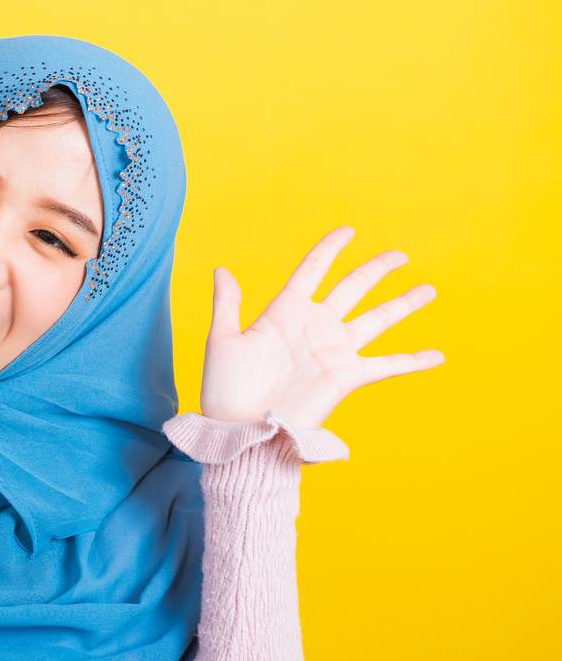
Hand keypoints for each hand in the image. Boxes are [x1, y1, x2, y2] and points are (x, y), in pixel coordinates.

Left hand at [199, 225, 444, 428]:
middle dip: (377, 270)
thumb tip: (221, 269)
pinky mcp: (346, 377)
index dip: (329, 249)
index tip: (348, 231)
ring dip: (404, 304)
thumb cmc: (225, 389)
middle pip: (353, 287)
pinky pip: (387, 366)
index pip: (313, 270)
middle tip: (400, 254)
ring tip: (429, 289)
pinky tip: (438, 356)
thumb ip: (228, 304)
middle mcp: (315, 327)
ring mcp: (334, 351)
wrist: (240, 429)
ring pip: (377, 318)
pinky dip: (413, 361)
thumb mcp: (223, 340)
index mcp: (285, 311)